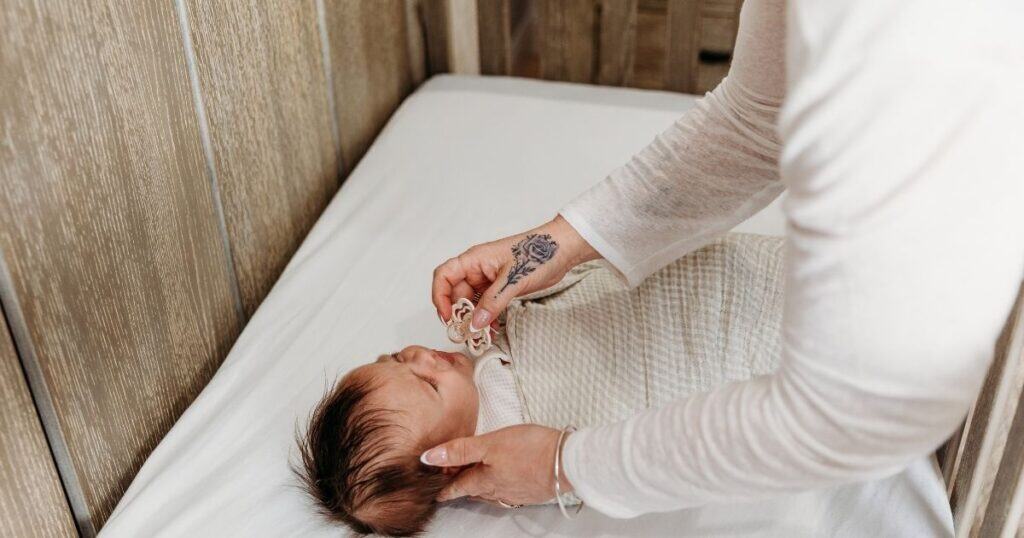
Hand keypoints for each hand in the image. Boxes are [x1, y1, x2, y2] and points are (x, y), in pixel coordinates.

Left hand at [420, 424, 573, 504]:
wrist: (567, 461)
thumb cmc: (529, 449)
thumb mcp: (489, 443)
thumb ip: (460, 450)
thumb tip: (429, 458)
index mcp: (484, 480)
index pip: (458, 486)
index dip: (445, 487)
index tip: (436, 492)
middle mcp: (497, 490)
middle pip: (473, 490)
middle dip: (461, 487)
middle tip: (450, 484)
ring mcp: (515, 492)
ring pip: (491, 493)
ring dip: (479, 489)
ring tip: (473, 484)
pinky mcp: (531, 491)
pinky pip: (508, 493)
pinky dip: (499, 489)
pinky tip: (504, 484)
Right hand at [432, 215, 597, 328]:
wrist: (563, 249)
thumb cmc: (539, 253)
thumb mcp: (514, 279)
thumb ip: (493, 302)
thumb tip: (475, 323)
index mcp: (475, 259)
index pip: (444, 276)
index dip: (440, 297)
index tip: (448, 317)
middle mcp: (478, 269)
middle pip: (456, 293)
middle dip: (459, 313)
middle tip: (466, 332)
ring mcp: (489, 279)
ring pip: (471, 301)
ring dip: (473, 318)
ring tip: (480, 334)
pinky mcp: (500, 288)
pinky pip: (485, 305)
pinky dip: (486, 317)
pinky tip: (491, 328)